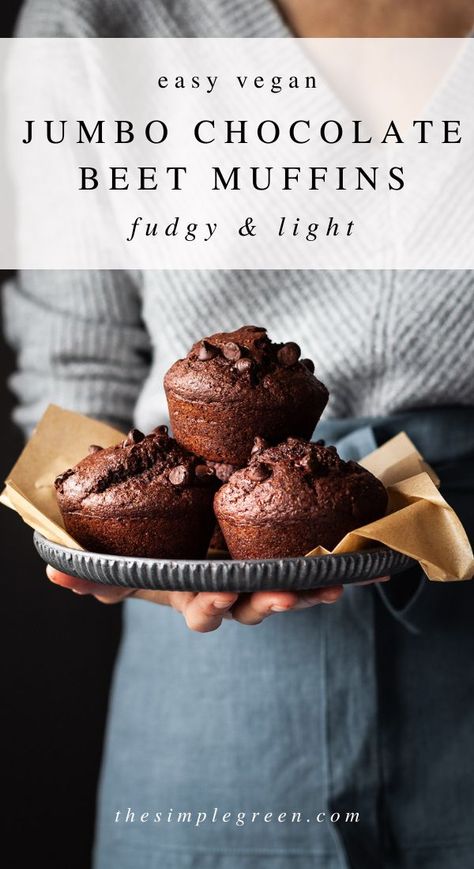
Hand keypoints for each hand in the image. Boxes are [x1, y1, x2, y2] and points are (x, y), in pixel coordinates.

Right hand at [46, 565, 348, 631]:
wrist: (194, 519)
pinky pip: (311, 569)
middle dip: (266, 602)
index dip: (211, 605)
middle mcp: (231, 593)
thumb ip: (95, 570)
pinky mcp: (285, 560)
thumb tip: (53, 573)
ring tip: (328, 586)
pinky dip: (331, 570)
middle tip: (281, 592)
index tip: (219, 593)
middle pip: (251, 607)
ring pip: (285, 590)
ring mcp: (260, 578)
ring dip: (306, 590)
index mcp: (193, 593)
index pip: (202, 610)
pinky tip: (353, 570)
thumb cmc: (159, 548)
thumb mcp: (127, 558)